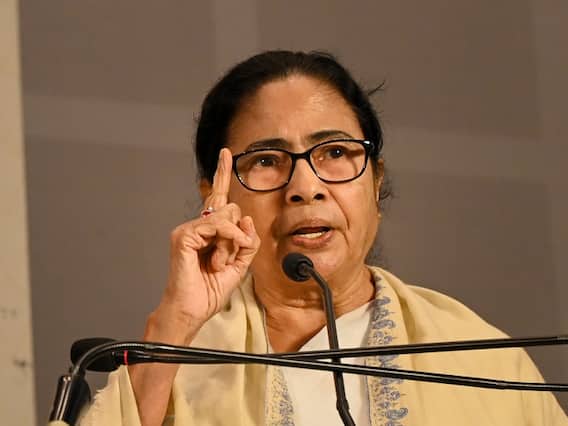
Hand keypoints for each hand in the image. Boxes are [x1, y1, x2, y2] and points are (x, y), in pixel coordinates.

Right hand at [152, 148, 259, 342]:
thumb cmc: (210, 290)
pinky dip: (227, 240)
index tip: (226, 153)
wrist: (192, 310)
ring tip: (218, 264)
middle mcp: (198, 226)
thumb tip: (247, 219)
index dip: (222, 174)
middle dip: (238, 237)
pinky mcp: (183, 236)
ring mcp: (188, 229)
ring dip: (231, 245)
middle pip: (231, 208)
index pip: (218, 198)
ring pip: (226, 217)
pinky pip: (216, 225)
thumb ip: (247, 242)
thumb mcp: (240, 266)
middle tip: (225, 261)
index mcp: (209, 231)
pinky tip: (222, 258)